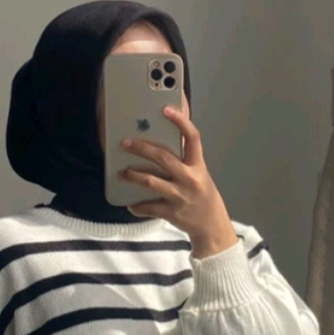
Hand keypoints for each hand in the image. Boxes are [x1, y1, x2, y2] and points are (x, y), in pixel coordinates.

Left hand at [118, 104, 237, 257]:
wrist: (211, 225)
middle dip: (141, 148)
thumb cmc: (202, 195)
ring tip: (121, 173)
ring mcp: (180, 196)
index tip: (165, 108)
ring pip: (151, 182)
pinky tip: (130, 204)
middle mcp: (190, 179)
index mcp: (198, 165)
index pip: (192, 137)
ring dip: (133, 176)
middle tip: (125, 143)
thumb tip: (162, 141)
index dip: (180, 121)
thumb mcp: (199, 174)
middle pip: (163, 157)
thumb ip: (184, 159)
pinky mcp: (172, 212)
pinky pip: (148, 207)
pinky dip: (137, 206)